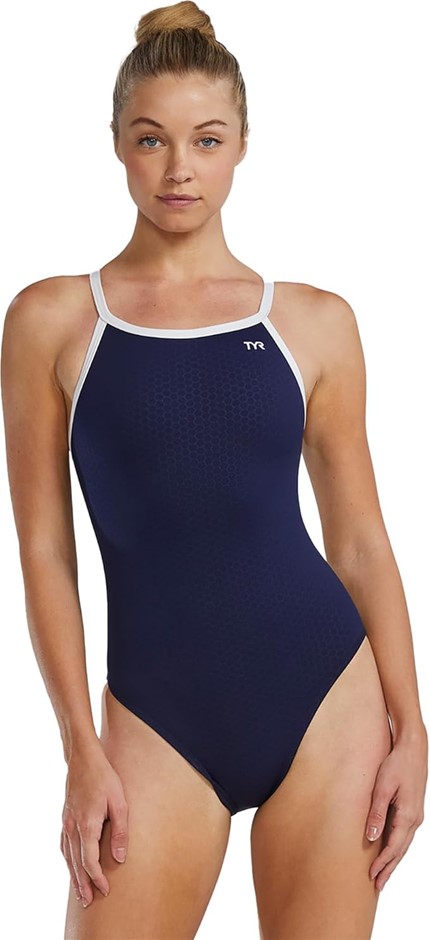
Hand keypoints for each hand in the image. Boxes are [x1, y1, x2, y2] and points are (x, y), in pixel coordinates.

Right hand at [61, 742, 128, 907]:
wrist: (83, 758)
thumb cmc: (105, 777)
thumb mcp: (120, 802)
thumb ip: (121, 831)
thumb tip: (120, 857)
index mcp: (87, 824)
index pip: (90, 861)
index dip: (97, 878)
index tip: (105, 891)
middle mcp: (73, 826)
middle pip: (76, 864)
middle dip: (83, 884)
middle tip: (89, 902)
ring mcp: (66, 822)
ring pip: (67, 856)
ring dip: (74, 875)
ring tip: (80, 892)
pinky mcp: (65, 817)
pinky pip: (63, 845)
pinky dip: (67, 860)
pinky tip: (71, 865)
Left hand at [365, 724, 427, 891]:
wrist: (413, 747)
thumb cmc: (396, 764)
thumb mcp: (383, 787)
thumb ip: (377, 813)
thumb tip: (371, 838)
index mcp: (408, 816)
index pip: (393, 848)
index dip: (382, 864)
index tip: (371, 877)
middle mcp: (415, 819)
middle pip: (400, 850)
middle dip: (389, 868)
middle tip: (377, 885)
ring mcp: (416, 815)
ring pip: (404, 844)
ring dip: (393, 859)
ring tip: (383, 873)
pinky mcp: (413, 809)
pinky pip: (404, 834)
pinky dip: (397, 846)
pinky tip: (389, 849)